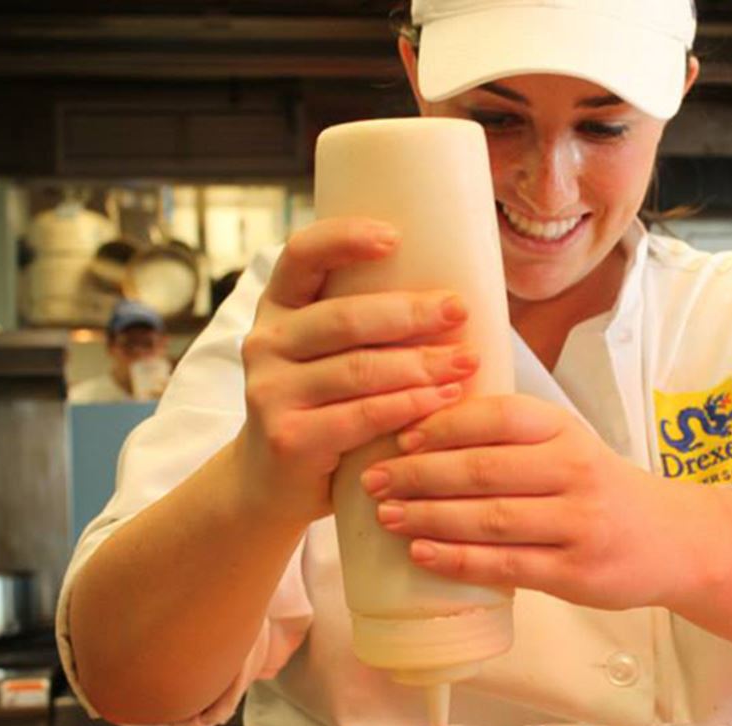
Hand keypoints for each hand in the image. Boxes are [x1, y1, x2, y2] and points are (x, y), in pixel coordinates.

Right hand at [234, 217, 480, 523]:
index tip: (395, 237)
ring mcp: (269, 391)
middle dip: (410, 313)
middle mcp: (265, 342)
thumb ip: (366, 325)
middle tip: (459, 311)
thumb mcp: (328, 354)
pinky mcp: (288, 437)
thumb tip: (453, 296)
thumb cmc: (323, 406)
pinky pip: (360, 415)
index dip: (343, 239)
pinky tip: (443, 399)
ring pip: (358, 369)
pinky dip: (408, 406)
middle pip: (344, 318)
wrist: (273, 482)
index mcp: (278, 307)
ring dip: (420, 364)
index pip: (301, 256)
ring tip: (466, 361)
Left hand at [361, 394, 701, 610]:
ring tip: (387, 514)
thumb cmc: (602, 488)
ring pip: (490, 518)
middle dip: (420, 474)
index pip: (499, 418)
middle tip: (375, 479)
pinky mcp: (575, 572)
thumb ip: (513, 434)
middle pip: (485, 470)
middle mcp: (575, 471)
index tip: (401, 435)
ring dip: (430, 516)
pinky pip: (505, 565)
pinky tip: (421, 553)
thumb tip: (422, 424)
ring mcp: (578, 524)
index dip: (445, 425)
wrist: (676, 540)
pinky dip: (457, 559)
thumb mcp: (569, 443)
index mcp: (566, 430)